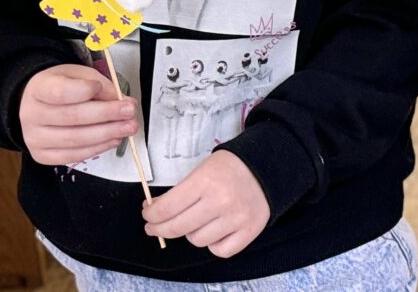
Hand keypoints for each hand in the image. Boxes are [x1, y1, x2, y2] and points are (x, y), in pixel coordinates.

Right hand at [18, 64, 139, 165]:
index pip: (59, 92)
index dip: (83, 90)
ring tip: (128, 128)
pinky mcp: (41, 156)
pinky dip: (97, 148)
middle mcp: (30, 115)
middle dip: (106, 115)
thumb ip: (101, 87)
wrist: (39, 105)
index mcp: (38, 89)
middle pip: (71, 117)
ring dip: (107, 134)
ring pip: (74, 140)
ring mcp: (34, 139)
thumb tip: (124, 102)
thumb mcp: (81, 76)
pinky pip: (72, 156)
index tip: (101, 87)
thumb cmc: (64, 86)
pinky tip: (114, 139)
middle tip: (130, 112)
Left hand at [143, 149, 268, 256]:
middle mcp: (221, 202)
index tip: (148, 215)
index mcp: (206, 181)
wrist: (269, 166)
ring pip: (197, 241)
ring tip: (194, 222)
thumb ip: (180, 191)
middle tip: (155, 227)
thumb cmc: (231, 167)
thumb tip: (155, 211)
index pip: (166, 208)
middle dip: (159, 229)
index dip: (151, 215)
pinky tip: (213, 231)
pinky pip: (220, 250)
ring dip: (190, 234)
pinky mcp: (250, 230)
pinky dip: (213, 244)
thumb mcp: (203, 169)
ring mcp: (236, 218)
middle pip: (177, 228)